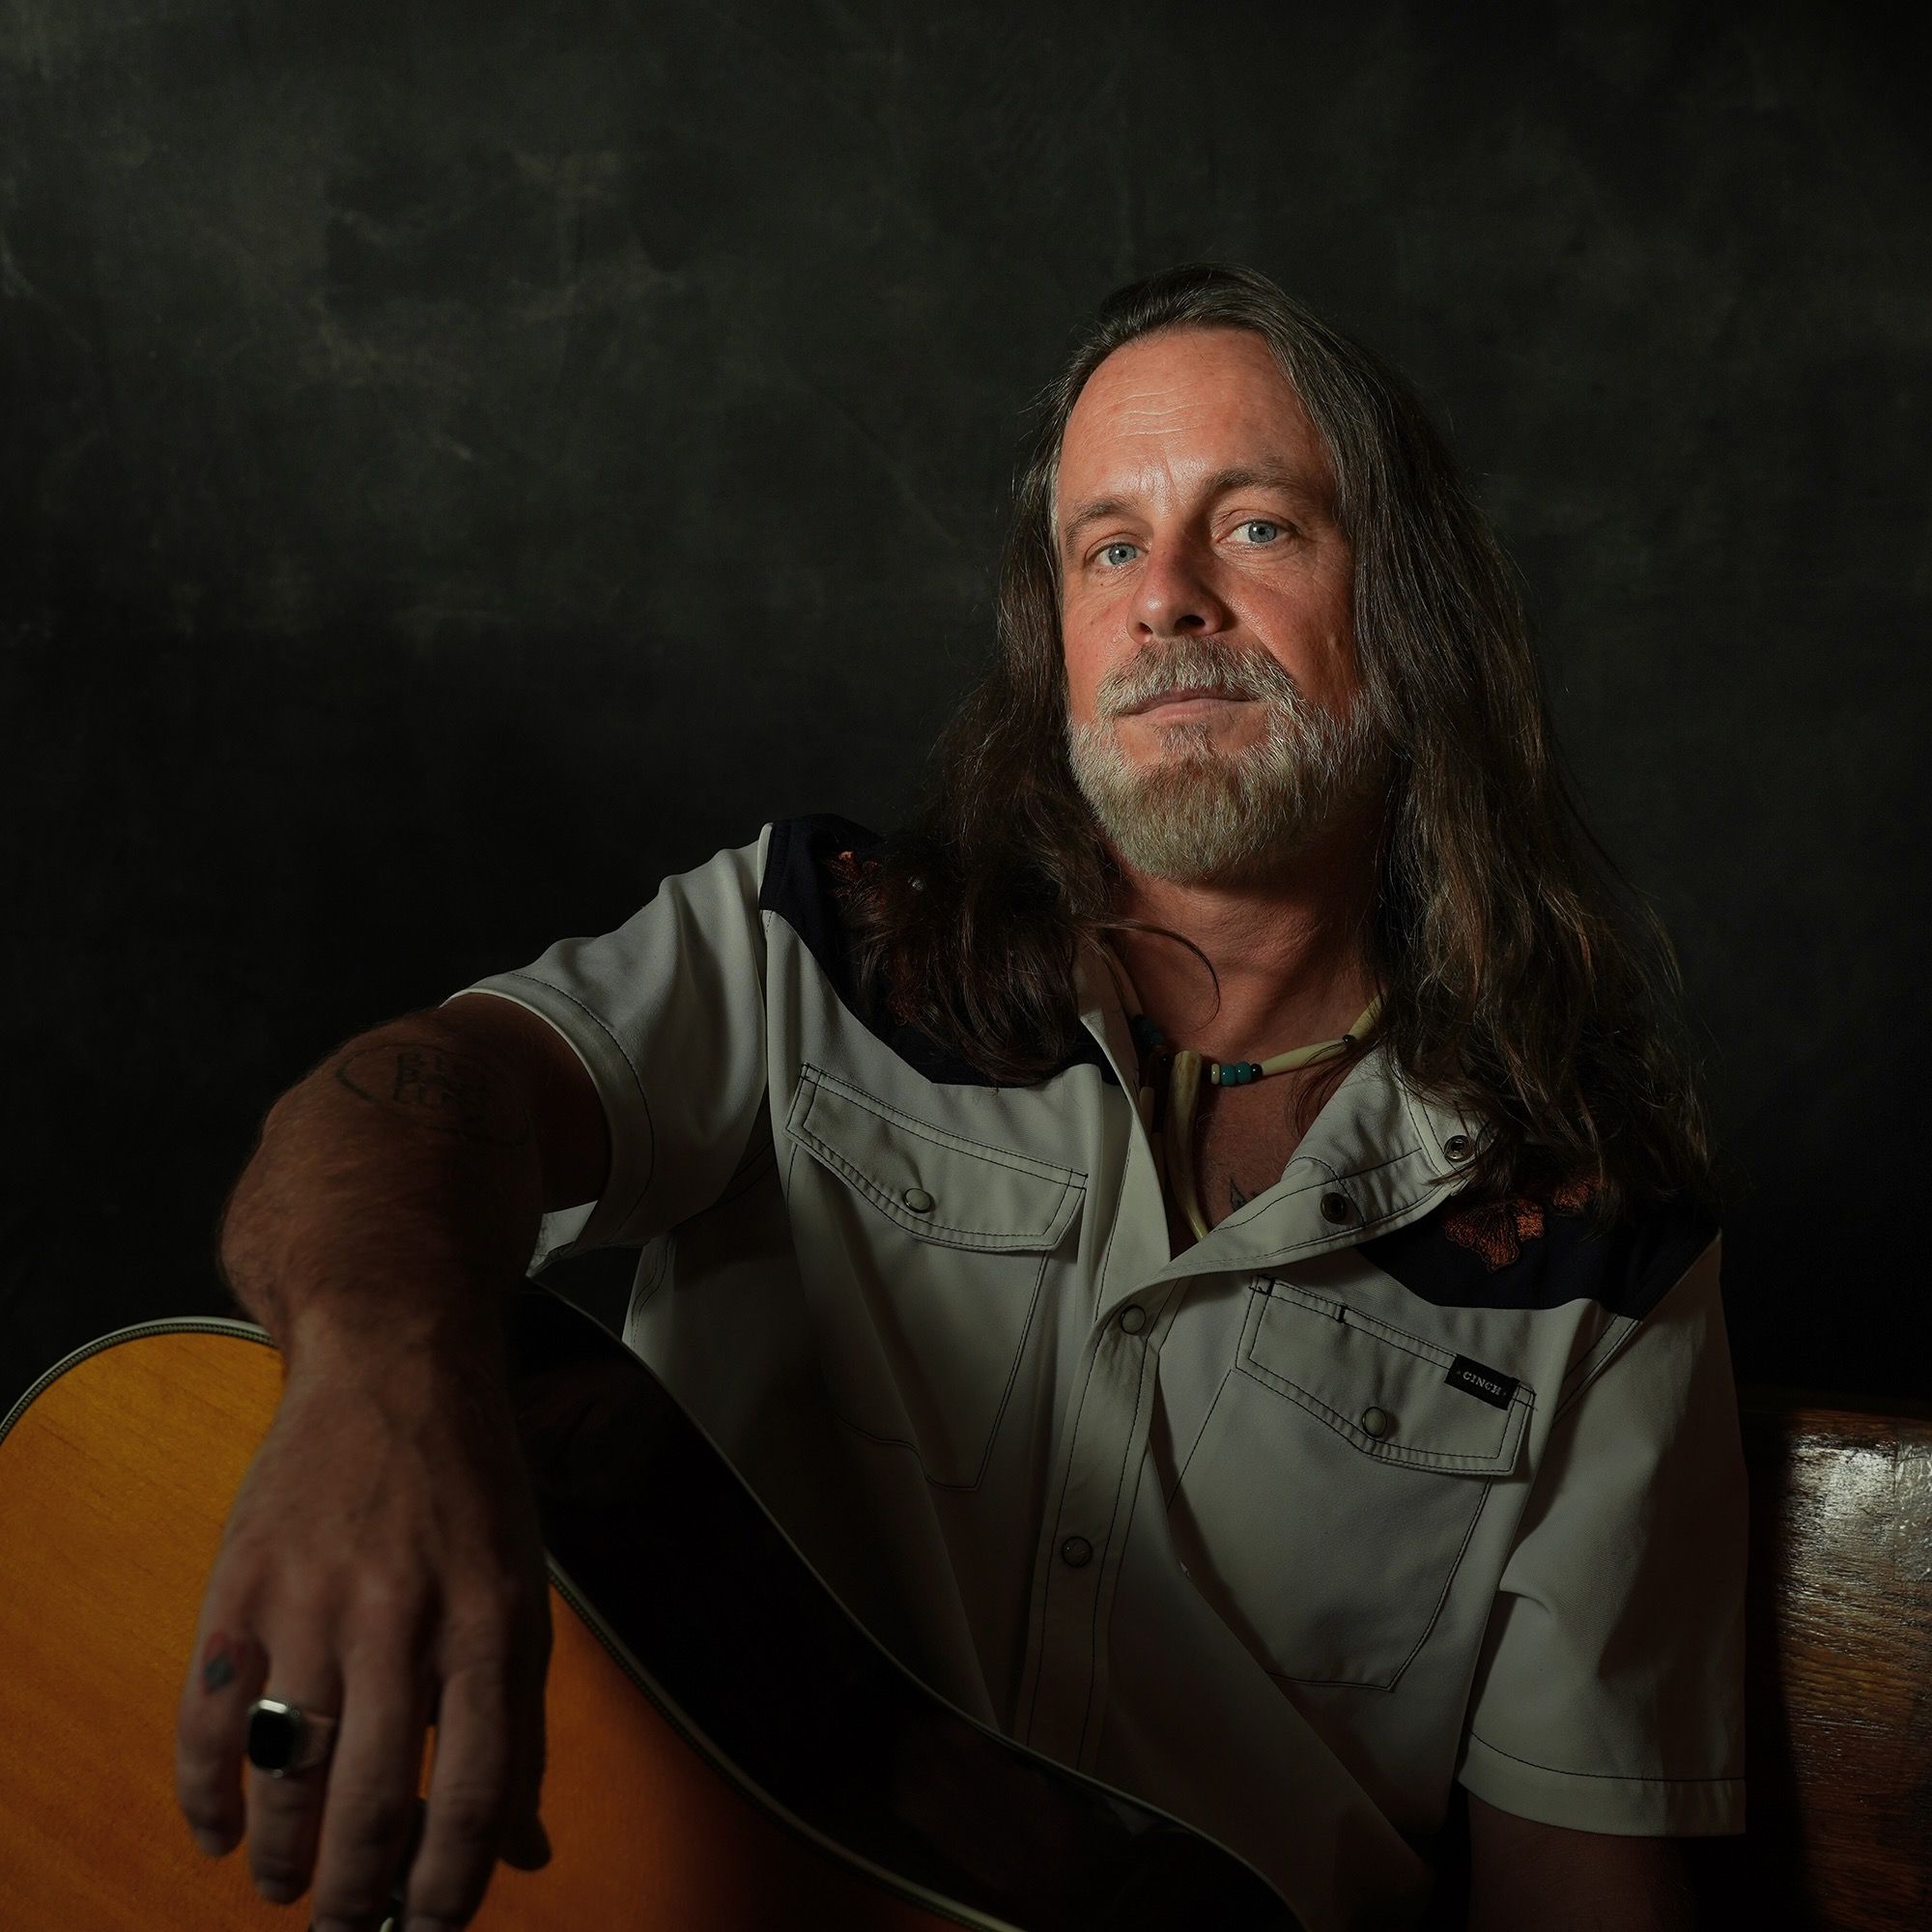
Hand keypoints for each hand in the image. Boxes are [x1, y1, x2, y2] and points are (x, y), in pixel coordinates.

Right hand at [174, 1342, 553, 1928]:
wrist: (394, 1363)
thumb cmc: (471, 1486)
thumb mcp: (524, 1590)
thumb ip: (523, 1724)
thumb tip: (526, 1851)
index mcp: (490, 1620)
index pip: (472, 1790)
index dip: (452, 1885)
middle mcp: (402, 1616)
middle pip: (370, 1799)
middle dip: (357, 1895)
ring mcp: (313, 1599)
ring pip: (287, 1772)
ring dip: (284, 1857)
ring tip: (291, 1892)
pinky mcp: (242, 1584)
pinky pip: (210, 1718)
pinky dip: (208, 1793)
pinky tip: (221, 1833)